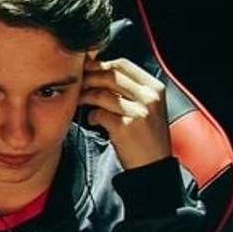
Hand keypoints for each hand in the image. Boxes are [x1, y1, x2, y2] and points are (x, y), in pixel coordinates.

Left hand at [80, 54, 171, 169]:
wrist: (153, 167)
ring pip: (101, 93)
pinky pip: (99, 113)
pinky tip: (93, 120)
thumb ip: (129, 89)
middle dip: (89, 77)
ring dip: (85, 96)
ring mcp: (138, 112)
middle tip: (77, 84)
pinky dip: (92, 116)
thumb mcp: (146, 107)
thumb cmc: (146, 137)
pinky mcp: (126, 127)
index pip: (122, 64)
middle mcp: (149, 97)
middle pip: (110, 75)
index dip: (100, 64)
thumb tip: (98, 71)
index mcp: (154, 88)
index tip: (86, 68)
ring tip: (81, 101)